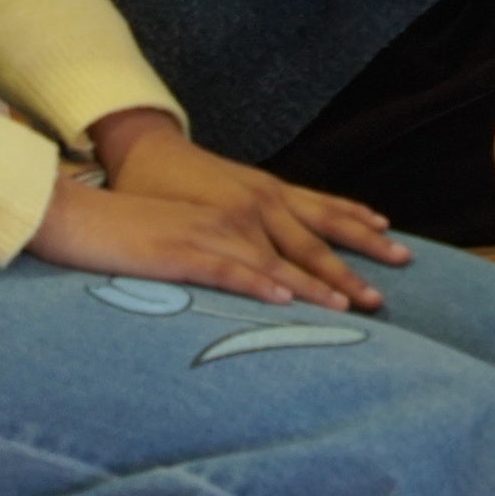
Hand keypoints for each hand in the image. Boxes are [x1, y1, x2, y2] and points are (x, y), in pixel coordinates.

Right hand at [34, 112, 407, 308]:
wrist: (104, 189)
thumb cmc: (157, 198)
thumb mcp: (215, 201)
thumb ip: (246, 219)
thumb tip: (272, 239)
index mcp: (259, 194)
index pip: (319, 212)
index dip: (356, 226)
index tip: (390, 239)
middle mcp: (250, 206)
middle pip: (310, 242)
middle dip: (350, 269)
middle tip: (384, 294)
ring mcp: (219, 227)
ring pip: (279, 259)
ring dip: (314, 285)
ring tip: (347, 306)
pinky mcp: (184, 249)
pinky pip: (229, 268)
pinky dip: (259, 282)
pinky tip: (281, 298)